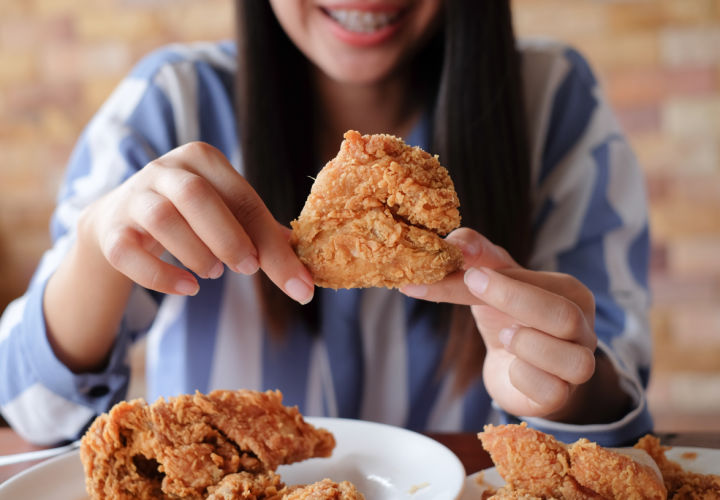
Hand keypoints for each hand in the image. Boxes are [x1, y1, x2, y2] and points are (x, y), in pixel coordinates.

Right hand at [79, 141, 313, 303]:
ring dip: (196, 252)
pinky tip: (189, 289)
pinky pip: (129, 251)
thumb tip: (306, 275)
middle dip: (228, 238)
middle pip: (196, 196)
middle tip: (247, 269)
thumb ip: (263, 236)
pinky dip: (161, 276)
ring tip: (213, 273)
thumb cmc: (191, 216)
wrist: (120, 220)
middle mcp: (165, 169)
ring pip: (162, 218)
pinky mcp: (111, 229)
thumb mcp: (228, 214)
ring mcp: (133, 196)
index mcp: (203, 159)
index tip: (295, 280)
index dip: (269, 240)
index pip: (243, 197)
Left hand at [401, 228, 596, 417]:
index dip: (500, 280)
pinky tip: (512, 367)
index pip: (539, 283)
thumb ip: (474, 256)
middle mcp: (584, 328)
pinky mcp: (562, 397)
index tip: (465, 272)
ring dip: (527, 345)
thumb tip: (452, 243)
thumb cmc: (506, 318)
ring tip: (505, 336)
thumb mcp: (490, 282)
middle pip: (564, 316)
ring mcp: (578, 366)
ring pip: (571, 360)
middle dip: (514, 301)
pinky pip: (551, 391)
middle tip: (472, 287)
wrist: (514, 371)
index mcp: (570, 293)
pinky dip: (524, 378)